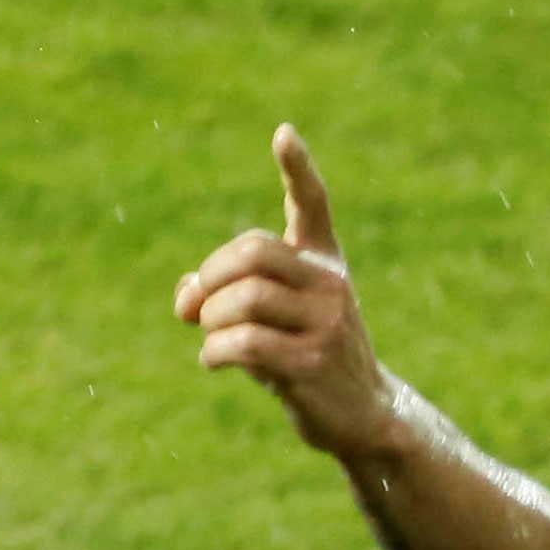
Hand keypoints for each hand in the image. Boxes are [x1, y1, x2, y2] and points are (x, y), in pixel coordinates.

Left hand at [173, 125, 404, 462]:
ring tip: (209, 338)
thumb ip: (224, 296)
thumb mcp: (269, 320)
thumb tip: (184, 298)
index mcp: (324, 262)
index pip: (312, 204)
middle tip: (196, 307)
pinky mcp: (312, 363)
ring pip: (244, 298)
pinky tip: (214, 362)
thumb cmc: (306, 358)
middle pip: (252, 251)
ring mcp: (326, 323)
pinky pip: (244, 342)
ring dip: (209, 320)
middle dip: (210, 276)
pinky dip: (214, 351)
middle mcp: (330, 284)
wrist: (364, 416)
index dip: (298, 168)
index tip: (282, 133)